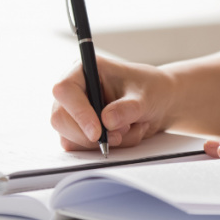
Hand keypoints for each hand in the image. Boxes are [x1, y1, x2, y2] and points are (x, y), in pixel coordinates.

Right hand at [51, 56, 175, 150]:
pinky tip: (126, 134)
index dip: (78, 113)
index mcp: (84, 70)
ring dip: (103, 142)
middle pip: (60, 119)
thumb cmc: (150, 89)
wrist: (159, 102)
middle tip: (118, 137)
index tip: (97, 132)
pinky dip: (108, 147)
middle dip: (90, 135)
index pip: (65, 91)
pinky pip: (83, 148)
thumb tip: (106, 121)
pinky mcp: (80, 130)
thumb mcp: (145, 97)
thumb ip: (127, 108)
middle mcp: (75, 91)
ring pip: (71, 137)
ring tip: (129, 129)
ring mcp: (75, 112)